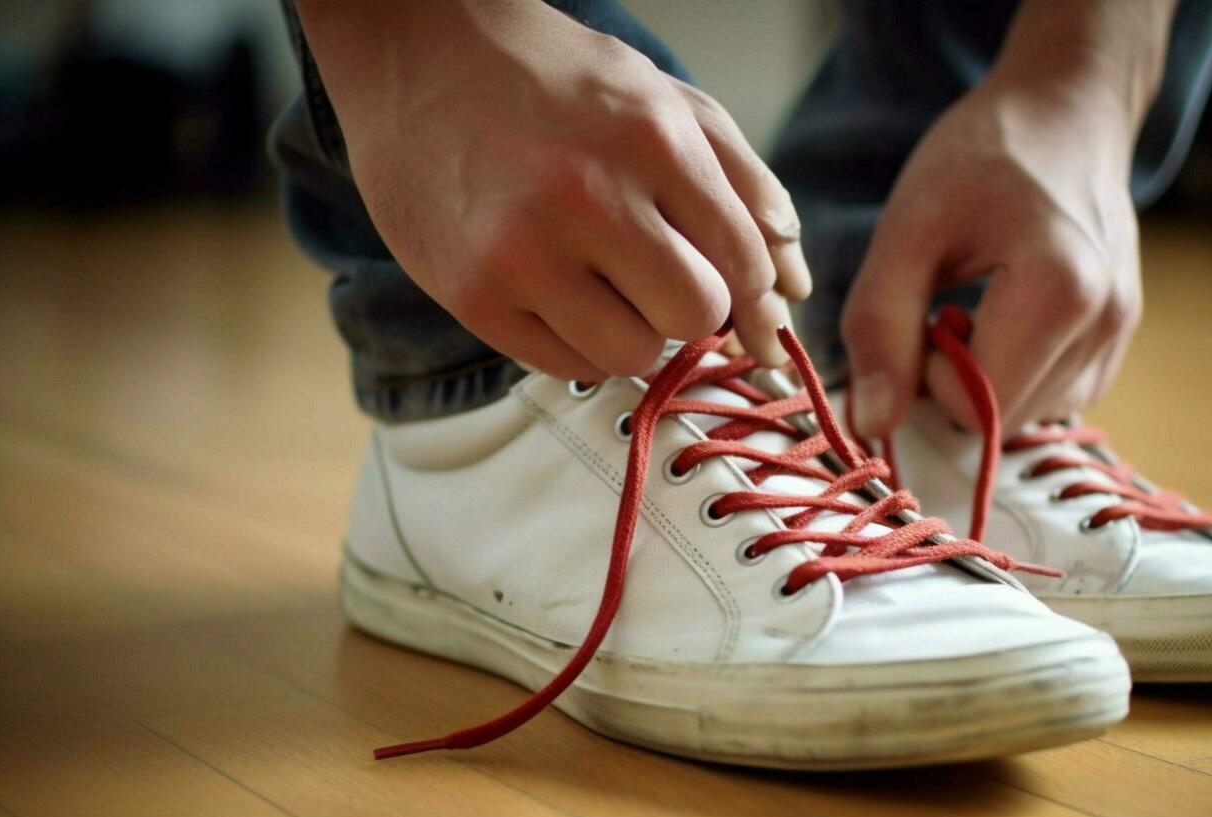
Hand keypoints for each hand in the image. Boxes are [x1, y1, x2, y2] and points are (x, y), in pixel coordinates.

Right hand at [295, 0, 809, 379]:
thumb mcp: (665, 102)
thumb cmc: (557, 84)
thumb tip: (792, 286)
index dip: (747, 287)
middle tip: (659, 276)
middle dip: (692, 307)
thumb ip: (744, 184)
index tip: (727, 286)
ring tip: (604, 281)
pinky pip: (565, 366)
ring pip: (634, 355)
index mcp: (651, 140)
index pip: (745, 262)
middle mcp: (588, 197)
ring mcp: (523, 253)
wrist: (419, 57)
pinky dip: (576, 342)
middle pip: (697, 316)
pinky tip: (557, 290)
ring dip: (635, 331)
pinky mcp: (474, 297)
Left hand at [840, 0, 1171, 436]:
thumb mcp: (908, 229)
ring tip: (977, 309)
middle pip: (1001, 420)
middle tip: (943, 312)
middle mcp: (1105, 324)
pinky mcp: (1119, 341)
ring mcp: (1121, 335)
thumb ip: (880, 327)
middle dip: (955, 382)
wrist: (1065, 114)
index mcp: (1060, 293)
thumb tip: (871, 426)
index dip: (926, 375)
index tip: (922, 313)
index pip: (972, 406)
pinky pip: (1052, 397)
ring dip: (985, 381)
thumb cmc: (981, 159)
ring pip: (1026, 417)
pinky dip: (1015, 375)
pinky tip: (1005, 320)